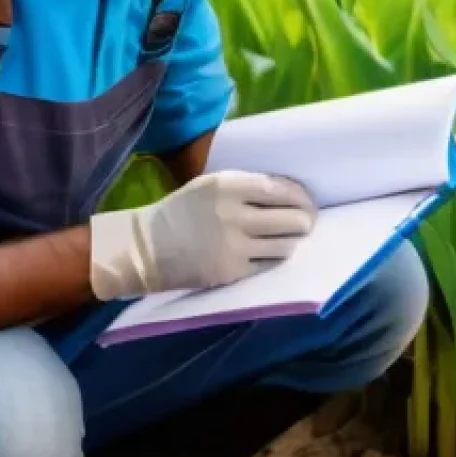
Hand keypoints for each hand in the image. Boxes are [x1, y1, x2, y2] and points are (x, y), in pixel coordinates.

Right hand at [89, 170, 316, 299]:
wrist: (148, 247)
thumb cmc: (183, 210)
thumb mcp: (212, 185)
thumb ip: (247, 186)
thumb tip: (289, 192)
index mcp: (229, 186)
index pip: (282, 190)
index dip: (302, 196)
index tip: (307, 200)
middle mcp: (235, 215)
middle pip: (292, 219)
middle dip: (306, 220)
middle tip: (307, 222)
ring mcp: (234, 246)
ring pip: (286, 245)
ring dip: (294, 240)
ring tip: (292, 237)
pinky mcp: (232, 271)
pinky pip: (269, 264)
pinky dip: (276, 257)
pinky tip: (273, 251)